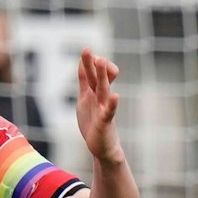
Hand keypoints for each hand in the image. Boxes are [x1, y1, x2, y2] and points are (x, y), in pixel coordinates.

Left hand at [74, 50, 123, 164]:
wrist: (102, 147)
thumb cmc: (93, 122)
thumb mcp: (85, 98)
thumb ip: (85, 82)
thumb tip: (82, 62)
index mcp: (93, 93)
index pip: (91, 73)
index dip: (88, 63)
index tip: (86, 51)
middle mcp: (100, 98)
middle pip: (97, 77)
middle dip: (92, 64)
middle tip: (87, 49)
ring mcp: (104, 108)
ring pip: (103, 88)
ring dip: (103, 75)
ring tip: (102, 61)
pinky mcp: (106, 122)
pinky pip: (110, 111)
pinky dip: (112, 103)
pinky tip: (115, 96)